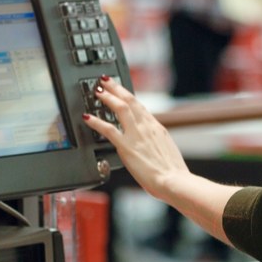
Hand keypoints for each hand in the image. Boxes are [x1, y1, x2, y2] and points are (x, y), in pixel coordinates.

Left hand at [83, 79, 189, 201]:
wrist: (174, 181)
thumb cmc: (172, 173)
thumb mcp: (167, 152)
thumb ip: (157, 145)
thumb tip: (152, 146)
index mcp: (157, 128)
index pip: (140, 107)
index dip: (128, 97)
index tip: (121, 91)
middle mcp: (147, 127)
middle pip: (130, 100)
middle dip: (116, 88)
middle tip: (105, 81)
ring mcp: (136, 135)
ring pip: (120, 108)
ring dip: (107, 97)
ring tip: (97, 92)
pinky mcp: (126, 146)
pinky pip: (108, 129)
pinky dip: (96, 122)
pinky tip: (87, 118)